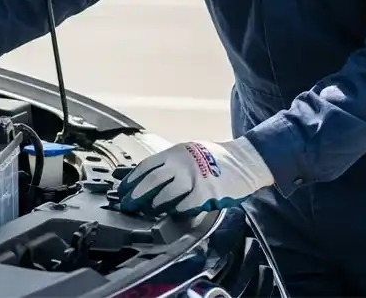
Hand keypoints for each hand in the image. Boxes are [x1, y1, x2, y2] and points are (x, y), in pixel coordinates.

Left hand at [115, 138, 273, 217]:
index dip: (132, 180)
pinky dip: (176, 211)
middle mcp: (182, 164)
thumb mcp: (188, 152)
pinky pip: (185, 206)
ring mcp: (194, 179)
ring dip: (154, 205)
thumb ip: (169, 163)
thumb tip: (145, 175)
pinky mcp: (206, 194)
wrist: (243, 161)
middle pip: (152, 181)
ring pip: (166, 195)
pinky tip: (172, 214)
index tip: (122, 190)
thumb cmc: (214, 157)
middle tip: (128, 205)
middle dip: (137, 195)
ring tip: (148, 210)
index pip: (147, 166)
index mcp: (176, 152)